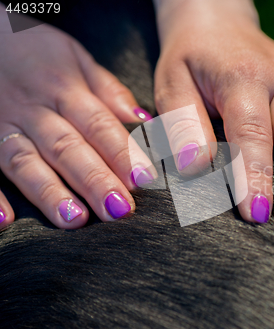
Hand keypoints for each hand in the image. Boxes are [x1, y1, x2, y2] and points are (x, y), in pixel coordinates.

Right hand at [0, 9, 154, 229]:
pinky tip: (5, 220)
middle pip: (67, 148)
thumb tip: (143, 121)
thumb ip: (109, 90)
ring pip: (26, 162)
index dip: (122, 152)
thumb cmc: (36, 49)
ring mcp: (2, 125)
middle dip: (94, 180)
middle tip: (119, 209)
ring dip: (50, 192)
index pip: (98, 125)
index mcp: (64, 89)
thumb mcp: (77, 58)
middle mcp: (34, 110)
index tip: (144, 179)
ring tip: (75, 220)